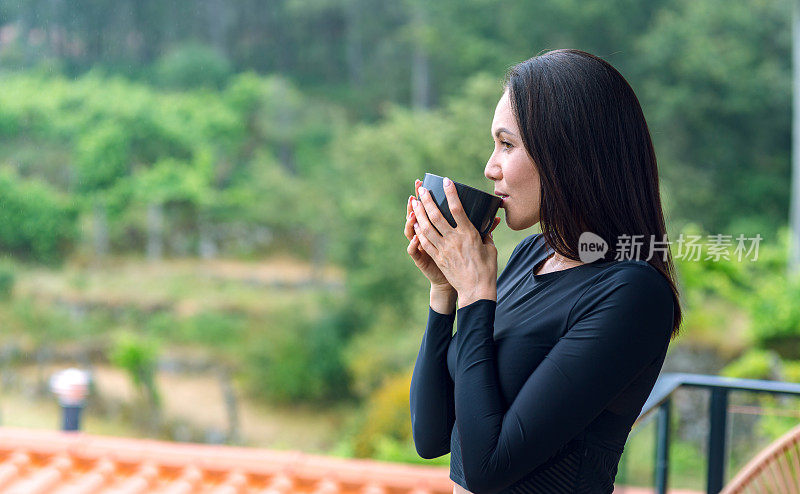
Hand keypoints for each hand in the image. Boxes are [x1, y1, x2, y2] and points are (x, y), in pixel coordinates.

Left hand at [412, 177, 500, 306]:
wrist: (476, 291)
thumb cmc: (486, 269)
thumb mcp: (490, 248)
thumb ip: (487, 233)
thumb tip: (490, 222)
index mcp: (469, 234)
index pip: (457, 209)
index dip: (451, 193)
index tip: (446, 181)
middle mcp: (454, 240)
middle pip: (437, 216)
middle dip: (428, 200)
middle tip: (422, 189)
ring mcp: (444, 249)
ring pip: (427, 228)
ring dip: (419, 214)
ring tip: (414, 202)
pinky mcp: (438, 258)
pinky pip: (425, 242)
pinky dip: (418, 232)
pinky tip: (415, 224)